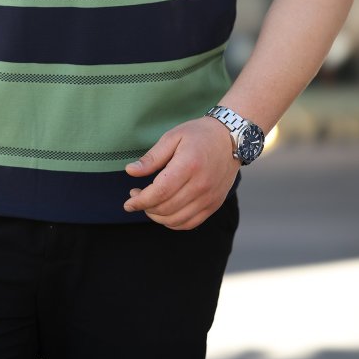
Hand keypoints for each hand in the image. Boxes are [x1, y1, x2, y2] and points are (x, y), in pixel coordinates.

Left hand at [123, 116, 239, 229]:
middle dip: (145, 207)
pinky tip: (164, 212)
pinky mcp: (214, 205)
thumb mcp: (172, 137)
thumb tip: (130, 171)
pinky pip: (190, 223)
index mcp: (189, 165)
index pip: (160, 192)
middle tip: (136, 196)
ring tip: (149, 204)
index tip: (128, 202)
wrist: (230, 139)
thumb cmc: (199, 134)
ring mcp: (209, 198)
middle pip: (166, 208)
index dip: (141, 201)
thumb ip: (151, 157)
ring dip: (157, 217)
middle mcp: (201, 185)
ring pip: (176, 220)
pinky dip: (173, 223)